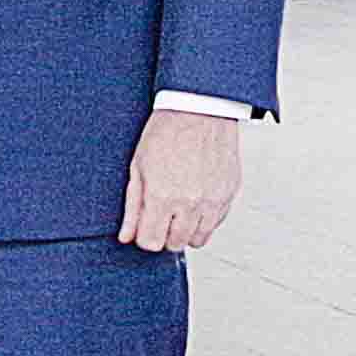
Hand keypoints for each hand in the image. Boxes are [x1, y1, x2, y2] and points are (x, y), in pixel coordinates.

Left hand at [120, 110, 242, 253]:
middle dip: (164, 235)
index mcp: (162, 196)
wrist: (199, 111)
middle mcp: (190, 202)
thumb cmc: (167, 133)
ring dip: (186, 230)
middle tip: (160, 217)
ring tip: (178, 209)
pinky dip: (205, 219)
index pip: (152, 242)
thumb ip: (133, 207)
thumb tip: (126, 235)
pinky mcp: (229, 194)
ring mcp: (213, 200)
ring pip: (199, 239)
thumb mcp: (138, 168)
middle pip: (175, 244)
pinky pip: (217, 223)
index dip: (145, 238)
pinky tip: (195, 200)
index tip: (144, 228)